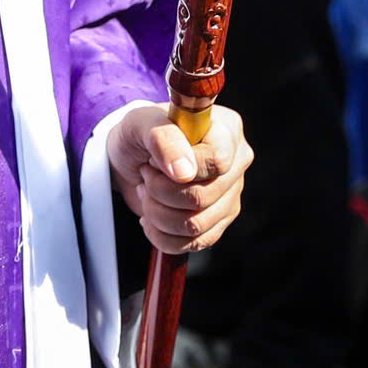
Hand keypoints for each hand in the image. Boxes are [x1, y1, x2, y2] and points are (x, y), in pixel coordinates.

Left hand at [108, 104, 250, 255]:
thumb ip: (164, 138)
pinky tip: (151, 215)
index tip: (154, 160)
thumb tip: (184, 173)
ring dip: (157, 213)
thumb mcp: (141, 123)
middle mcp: (236, 164)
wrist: (130, 160)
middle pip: (203, 197)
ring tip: (146, 192)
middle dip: (160, 191)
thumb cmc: (139, 134)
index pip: (217, 161)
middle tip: (145, 175)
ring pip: (196, 225)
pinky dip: (161, 234)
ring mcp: (230, 196)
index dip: (181, 168)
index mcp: (227, 130)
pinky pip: (192, 244)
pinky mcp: (218, 223)